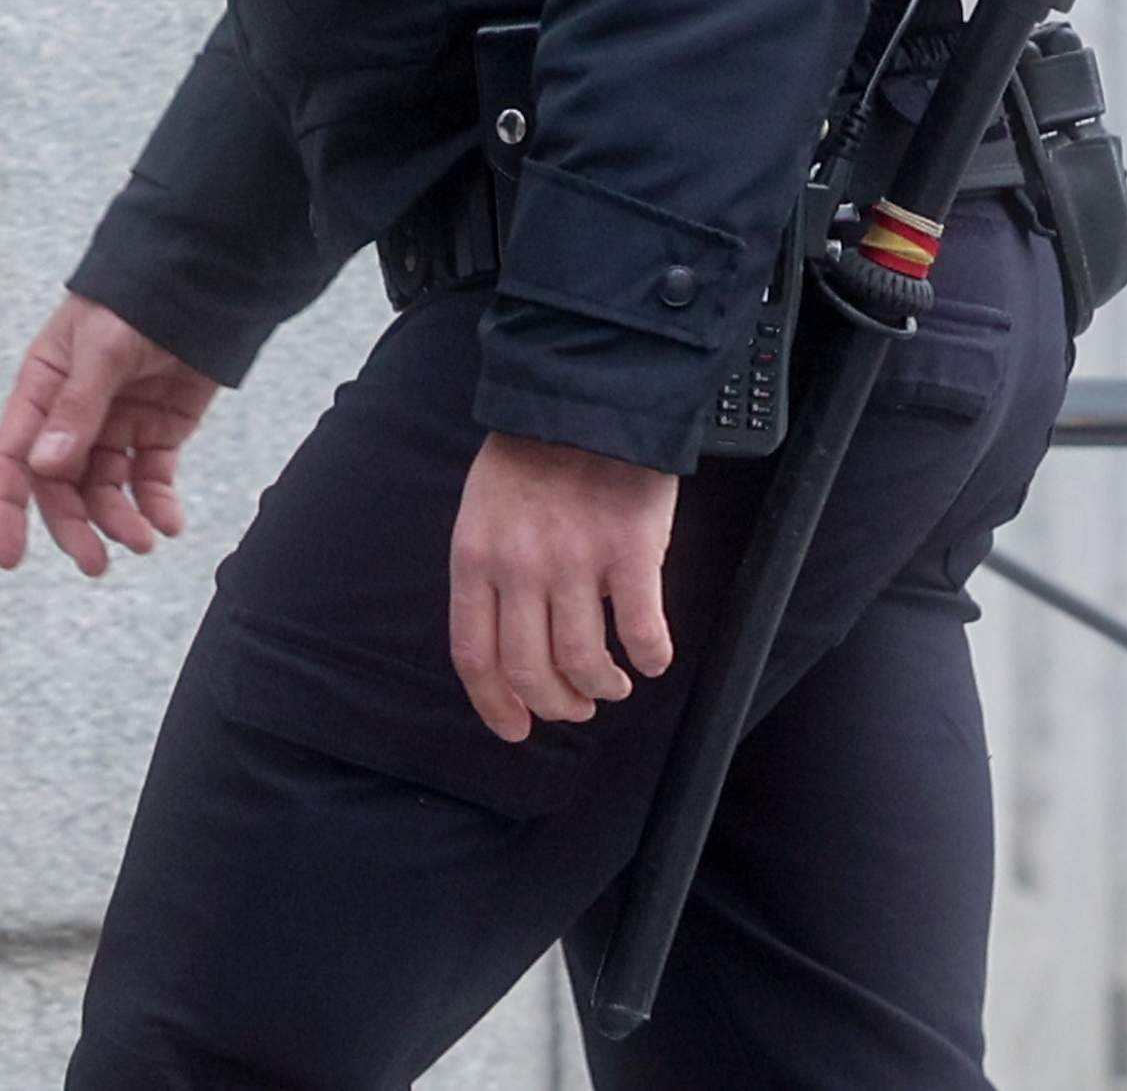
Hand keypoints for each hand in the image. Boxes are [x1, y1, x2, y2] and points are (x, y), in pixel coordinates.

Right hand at [0, 289, 219, 573]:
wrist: (200, 283)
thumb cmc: (134, 304)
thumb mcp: (101, 349)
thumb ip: (77, 408)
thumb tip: (44, 469)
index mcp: (41, 390)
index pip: (13, 457)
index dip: (7, 508)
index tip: (10, 558)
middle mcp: (71, 416)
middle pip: (61, 486)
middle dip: (76, 526)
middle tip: (96, 564)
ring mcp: (115, 426)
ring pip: (106, 490)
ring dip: (120, 519)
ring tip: (146, 539)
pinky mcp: (157, 432)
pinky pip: (150, 480)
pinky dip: (158, 506)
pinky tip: (169, 522)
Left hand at [447, 430, 680, 740]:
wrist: (584, 399)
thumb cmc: (533, 456)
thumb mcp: (482, 511)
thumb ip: (489, 572)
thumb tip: (503, 641)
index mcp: (475, 558)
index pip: (475, 654)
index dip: (495, 705)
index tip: (516, 728)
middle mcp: (518, 567)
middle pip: (530, 670)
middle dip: (555, 704)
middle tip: (575, 706)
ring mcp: (573, 561)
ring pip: (584, 662)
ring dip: (601, 687)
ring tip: (612, 683)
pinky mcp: (628, 552)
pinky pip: (641, 632)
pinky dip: (650, 658)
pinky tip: (651, 657)